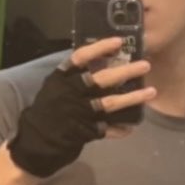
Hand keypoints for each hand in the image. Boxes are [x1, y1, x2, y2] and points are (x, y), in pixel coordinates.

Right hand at [8, 40, 154, 179]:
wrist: (33, 143)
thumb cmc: (45, 112)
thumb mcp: (54, 90)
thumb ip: (72, 79)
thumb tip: (99, 63)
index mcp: (61, 79)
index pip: (81, 58)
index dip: (100, 48)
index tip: (118, 41)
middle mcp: (70, 94)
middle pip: (101, 79)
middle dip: (125, 72)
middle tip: (145, 65)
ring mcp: (78, 114)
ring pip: (110, 103)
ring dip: (133, 98)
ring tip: (151, 92)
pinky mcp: (84, 132)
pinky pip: (107, 129)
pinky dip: (119, 129)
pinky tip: (131, 128)